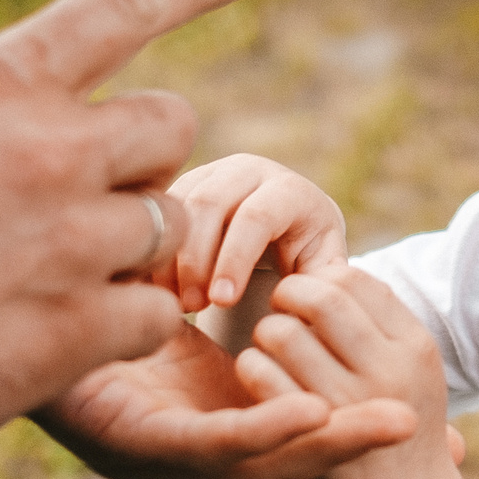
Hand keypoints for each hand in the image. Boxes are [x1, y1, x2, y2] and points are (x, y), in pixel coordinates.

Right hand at [0, 0, 281, 471]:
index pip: (123, 3)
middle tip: (74, 210)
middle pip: (167, 130)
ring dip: (121, 256)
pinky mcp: (79, 329)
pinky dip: (114, 330)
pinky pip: (150, 315)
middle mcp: (47, 145)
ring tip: (29, 288)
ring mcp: (72, 237)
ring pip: (163, 227)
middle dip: (137, 166)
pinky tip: (42, 343)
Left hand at [40, 319, 443, 478]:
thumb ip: (237, 321)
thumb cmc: (88, 283)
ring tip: (396, 426)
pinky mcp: (110, 431)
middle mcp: (166, 467)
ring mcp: (138, 456)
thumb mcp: (181, 305)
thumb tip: (305, 313)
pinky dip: (260, 430)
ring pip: (249, 475)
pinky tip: (310, 412)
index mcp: (187, 451)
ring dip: (328, 450)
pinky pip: (199, 442)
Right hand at [159, 153, 347, 313]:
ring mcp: (213, 171)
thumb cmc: (307, 254)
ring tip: (176, 302)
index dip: (236, 260)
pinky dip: (156, 249)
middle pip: (210, 204)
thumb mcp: (323, 266)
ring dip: (170, 256)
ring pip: (179, 204)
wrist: (288, 222)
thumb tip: (299, 298)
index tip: (222, 304)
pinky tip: (157, 287)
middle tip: (192, 307)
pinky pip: (160, 208)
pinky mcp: (186, 181)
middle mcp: (249, 170)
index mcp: (289, 190)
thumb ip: (321, 283)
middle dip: (196, 260)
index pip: (257, 217)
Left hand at [244, 264, 456, 478]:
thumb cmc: (391, 428)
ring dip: (267, 332)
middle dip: (290, 294)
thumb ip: (377, 326)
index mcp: (416, 347)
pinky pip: (262, 378)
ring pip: (283, 333)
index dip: (320, 280)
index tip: (311, 298)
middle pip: (323, 298)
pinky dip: (251, 368)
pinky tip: (256, 376)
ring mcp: (350, 408)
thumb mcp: (410, 372)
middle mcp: (391, 373)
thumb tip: (332, 277)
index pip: (355, 280)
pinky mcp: (304, 443)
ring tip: (270, 350)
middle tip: (281, 311)